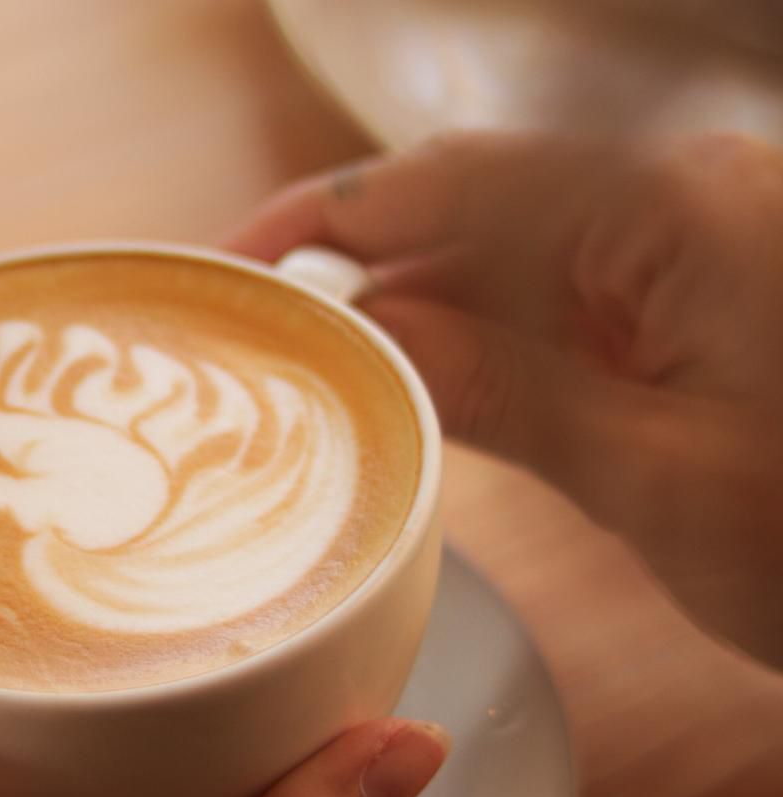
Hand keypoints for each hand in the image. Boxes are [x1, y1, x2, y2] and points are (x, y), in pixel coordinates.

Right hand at [231, 131, 782, 667]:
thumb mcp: (659, 481)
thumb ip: (504, 392)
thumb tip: (372, 330)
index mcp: (677, 213)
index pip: (453, 181)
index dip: (323, 218)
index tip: (229, 267)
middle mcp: (684, 206)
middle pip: (473, 207)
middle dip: (360, 270)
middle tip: (256, 342)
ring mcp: (695, 255)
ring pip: (511, 259)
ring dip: (417, 314)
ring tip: (318, 379)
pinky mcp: (699, 309)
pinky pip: (562, 304)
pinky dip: (485, 346)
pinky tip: (424, 394)